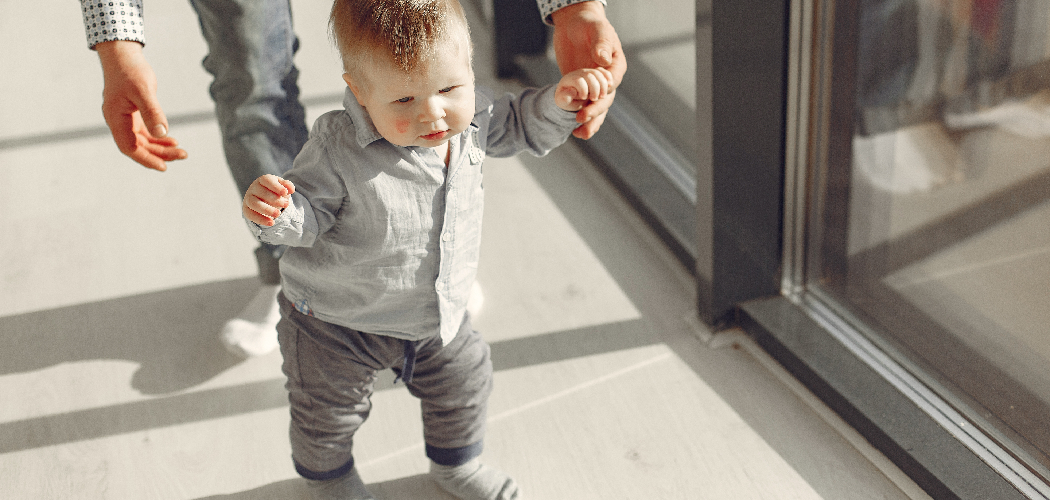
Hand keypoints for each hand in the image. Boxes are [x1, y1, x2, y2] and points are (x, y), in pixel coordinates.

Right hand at [96, 41, 187, 170]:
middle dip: (160, 153)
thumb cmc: (130, 70)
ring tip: (181, 151)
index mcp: (115, 118)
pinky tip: (172, 140)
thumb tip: (162, 134)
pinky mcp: (132, 113)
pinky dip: (158, 137)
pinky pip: (144, 132)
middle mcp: (117, 121)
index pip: (129, 147)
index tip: (164, 167)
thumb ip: (152, 112)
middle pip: (138, 146)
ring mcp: (124, 118)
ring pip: (142, 141)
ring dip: (160, 147)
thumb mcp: (144, 90)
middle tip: (183, 155)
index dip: (146, 159)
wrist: (122, 54)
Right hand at [243, 175, 295, 225]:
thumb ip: (287, 186)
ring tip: (278, 214)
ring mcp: (248, 198)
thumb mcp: (282, 186)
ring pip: (254, 203)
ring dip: (267, 210)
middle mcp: (253, 188)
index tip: (285, 193)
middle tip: (286, 204)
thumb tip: (291, 189)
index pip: (267, 180)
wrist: (266, 199)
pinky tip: (271, 223)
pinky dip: (261, 220)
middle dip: (275, 200)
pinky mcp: (246, 209)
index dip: (276, 186)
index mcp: (263, 180)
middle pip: (261, 193)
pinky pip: (250, 215)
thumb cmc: (275, 191)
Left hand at [550, 1, 626, 138]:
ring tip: (580, 134)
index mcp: (615, 65)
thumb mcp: (596, 28)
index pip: (613, 81)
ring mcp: (594, 86)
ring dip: (591, 122)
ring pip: (597, 108)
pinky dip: (580, 118)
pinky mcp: (581, 89)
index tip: (596, 96)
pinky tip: (573, 131)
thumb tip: (603, 59)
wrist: (574, 23)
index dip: (605, 91)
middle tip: (581, 117)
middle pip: (605, 99)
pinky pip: (583, 106)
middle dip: (594, 110)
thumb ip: (601, 42)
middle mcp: (607, 79)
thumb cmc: (588, 23)